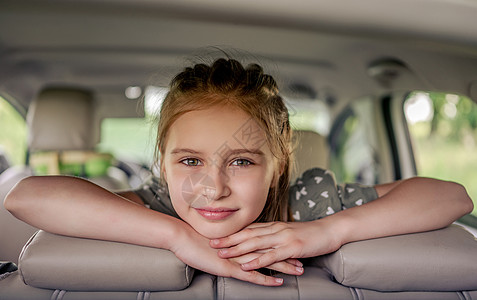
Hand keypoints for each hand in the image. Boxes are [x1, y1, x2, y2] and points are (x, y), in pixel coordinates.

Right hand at [169, 222, 301, 285]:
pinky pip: (252, 275)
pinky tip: (278, 282)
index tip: (294, 247)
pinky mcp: (230, 267)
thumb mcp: (216, 241)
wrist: (182, 237)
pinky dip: (266, 279)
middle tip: (305, 258)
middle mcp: (242, 247)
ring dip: (284, 266)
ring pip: (266, 262)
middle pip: (271, 250)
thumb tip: (236, 245)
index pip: (265, 242)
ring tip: (299, 270)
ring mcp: (237, 257)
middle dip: (289, 255)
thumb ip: (228, 243)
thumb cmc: (195, 239)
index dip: (280, 245)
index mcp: (240, 240)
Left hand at [210, 220, 342, 270]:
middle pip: (247, 234)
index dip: (232, 232)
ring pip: (255, 243)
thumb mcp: (290, 233)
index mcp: (274, 226)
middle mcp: (275, 229)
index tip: (218, 234)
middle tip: (212, 243)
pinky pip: (271, 255)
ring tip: (223, 254)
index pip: (249, 228)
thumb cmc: (311, 233)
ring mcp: (283, 238)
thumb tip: (263, 241)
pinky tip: (246, 264)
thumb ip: (276, 236)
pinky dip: (257, 260)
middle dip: (229, 239)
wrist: (330, 230)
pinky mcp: (291, 247)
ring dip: (237, 249)